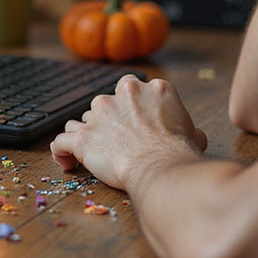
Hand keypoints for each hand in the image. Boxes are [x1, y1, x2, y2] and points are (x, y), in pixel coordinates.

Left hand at [50, 75, 207, 190]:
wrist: (162, 169)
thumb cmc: (179, 153)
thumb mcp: (192, 132)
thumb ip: (186, 126)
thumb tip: (195, 135)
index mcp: (152, 88)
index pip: (130, 88)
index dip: (128, 107)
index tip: (131, 123)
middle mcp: (124, 93)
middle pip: (105, 103)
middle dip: (107, 121)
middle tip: (115, 142)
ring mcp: (100, 113)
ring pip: (83, 120)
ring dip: (86, 134)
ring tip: (91, 153)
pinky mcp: (83, 136)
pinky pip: (62, 141)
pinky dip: (62, 151)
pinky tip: (66, 161)